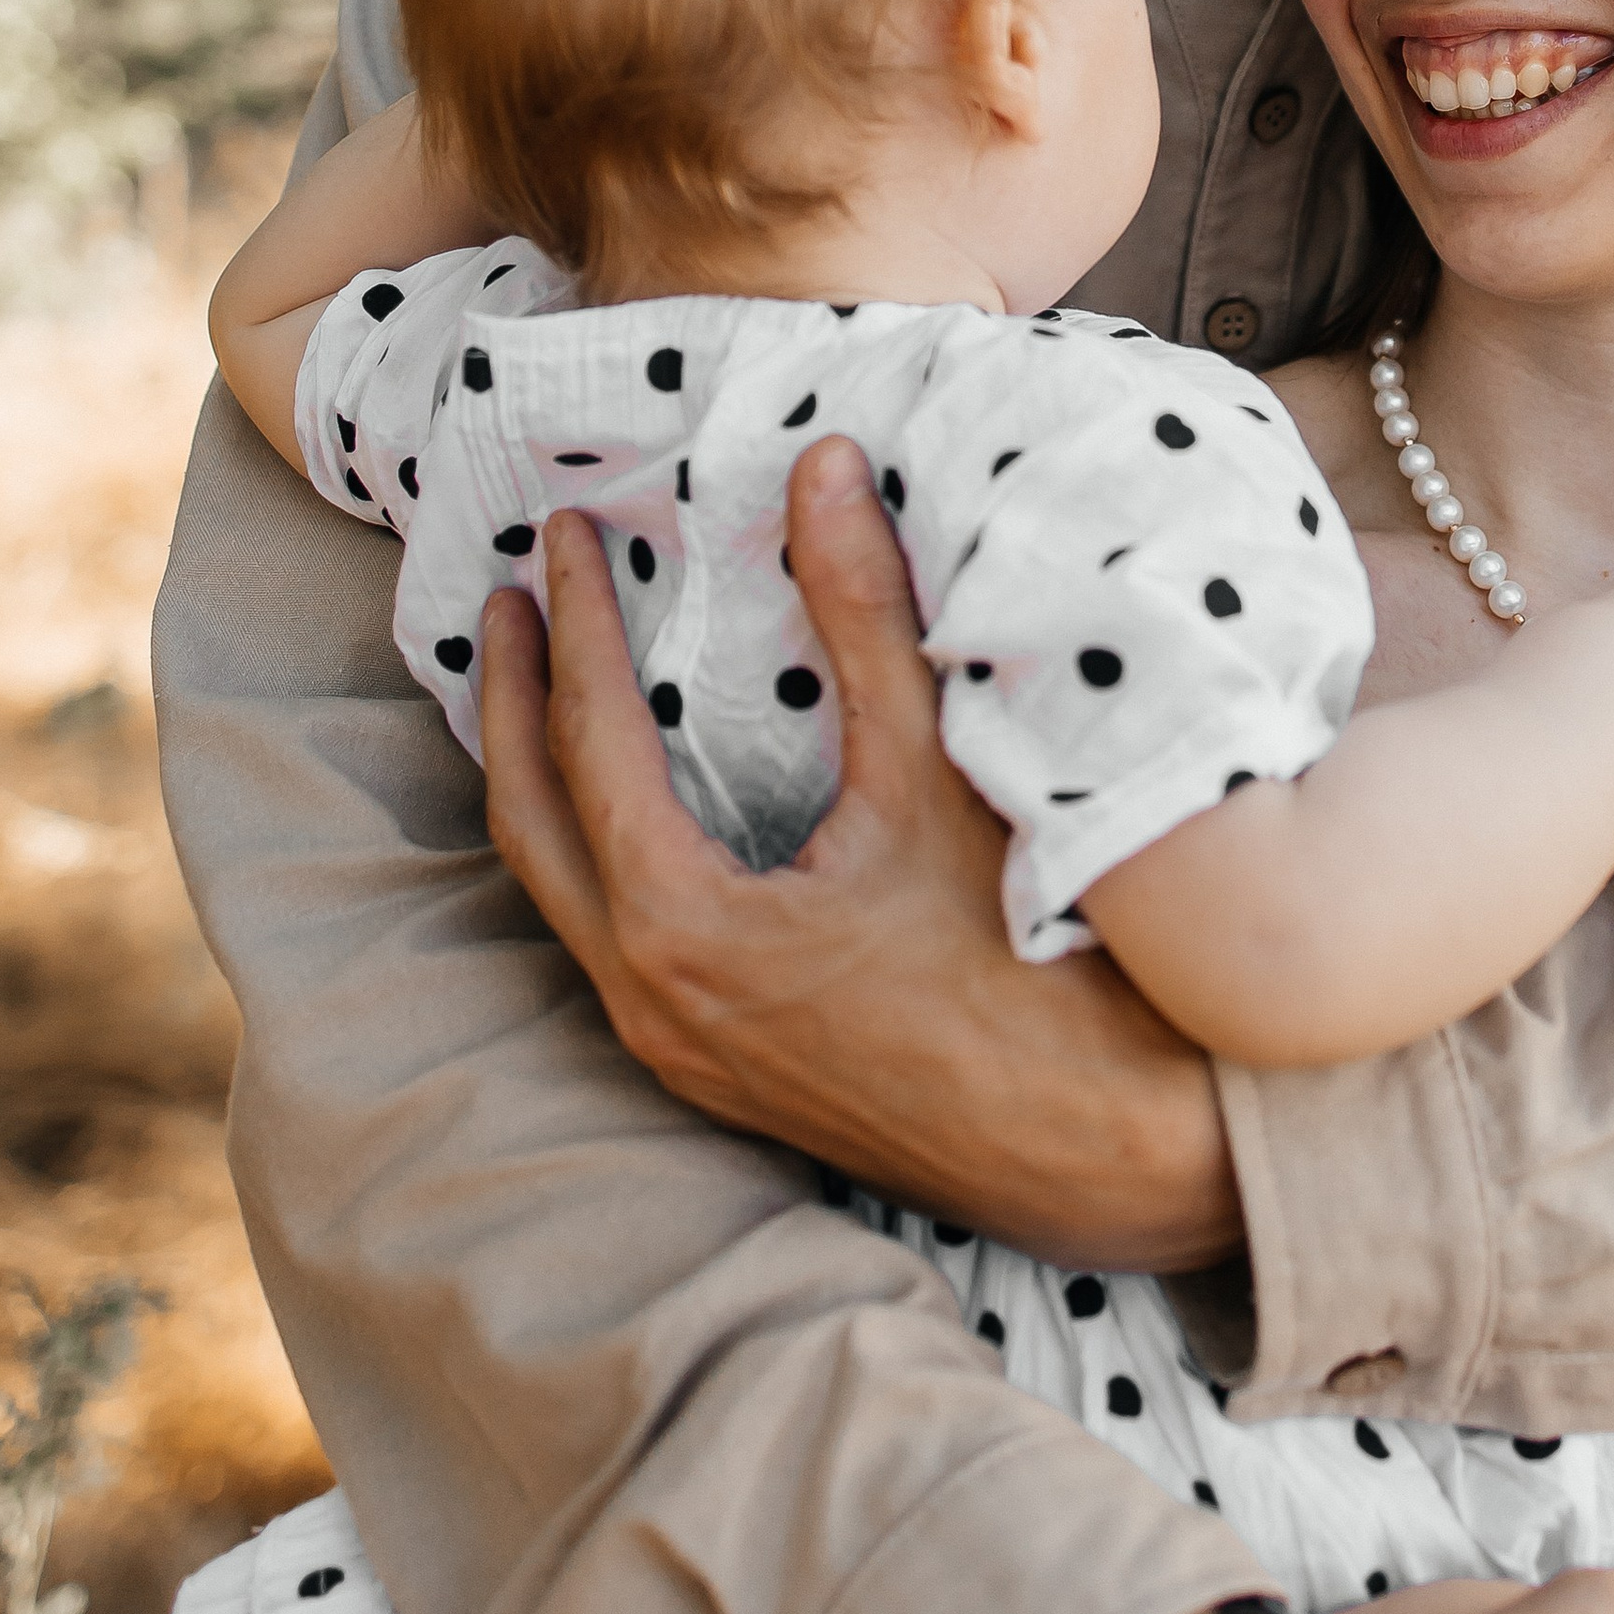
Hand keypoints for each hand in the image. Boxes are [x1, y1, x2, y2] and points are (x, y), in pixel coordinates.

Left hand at [479, 436, 1241, 1270]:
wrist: (1103, 1146)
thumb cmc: (1029, 966)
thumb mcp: (937, 770)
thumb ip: (866, 612)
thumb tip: (822, 468)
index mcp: (683, 927)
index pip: (590, 742)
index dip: (577, 622)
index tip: (569, 534)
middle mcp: (653, 1003)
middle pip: (531, 826)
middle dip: (510, 702)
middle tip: (510, 597)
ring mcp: (683, 1052)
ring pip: (563, 897)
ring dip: (544, 783)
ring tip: (547, 687)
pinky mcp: (724, 1076)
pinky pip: (613, 945)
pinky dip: (596, 854)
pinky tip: (633, 811)